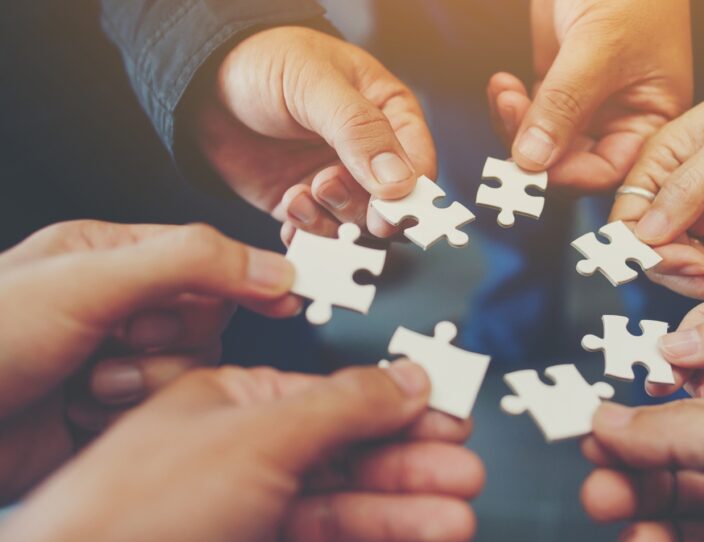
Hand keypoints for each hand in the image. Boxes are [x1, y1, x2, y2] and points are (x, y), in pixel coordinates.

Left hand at [0, 221, 297, 500]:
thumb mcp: (88, 282)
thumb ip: (188, 262)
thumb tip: (270, 265)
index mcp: (110, 257)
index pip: (208, 259)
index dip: (244, 277)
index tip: (285, 295)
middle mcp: (116, 306)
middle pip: (208, 317)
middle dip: (172, 335)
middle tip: (127, 337)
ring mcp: (113, 360)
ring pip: (191, 367)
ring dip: (148, 378)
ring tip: (93, 378)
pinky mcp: (107, 411)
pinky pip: (162, 409)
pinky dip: (129, 412)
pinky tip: (85, 405)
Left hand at [0, 362, 483, 541]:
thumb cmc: (135, 508)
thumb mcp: (256, 436)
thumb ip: (343, 406)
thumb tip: (407, 378)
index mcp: (233, 404)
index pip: (335, 398)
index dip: (398, 408)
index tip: (451, 416)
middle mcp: (239, 460)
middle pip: (346, 459)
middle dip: (410, 468)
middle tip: (465, 476)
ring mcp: (241, 521)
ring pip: (339, 517)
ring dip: (400, 519)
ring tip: (455, 522)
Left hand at [192, 26, 435, 243]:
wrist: (201, 82)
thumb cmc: (264, 62)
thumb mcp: (316, 85)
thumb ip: (359, 131)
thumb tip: (400, 181)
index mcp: (388, 114)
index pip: (419, 162)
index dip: (410, 192)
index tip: (388, 209)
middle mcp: (368, 153)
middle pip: (390, 204)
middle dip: (363, 207)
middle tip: (330, 187)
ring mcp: (336, 180)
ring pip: (355, 224)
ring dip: (330, 218)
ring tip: (302, 191)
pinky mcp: (303, 202)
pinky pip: (318, 235)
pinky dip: (305, 233)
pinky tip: (290, 211)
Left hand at [488, 0, 692, 191]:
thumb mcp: (598, 46)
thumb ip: (565, 107)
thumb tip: (533, 161)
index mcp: (653, 114)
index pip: (610, 168)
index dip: (571, 174)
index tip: (533, 165)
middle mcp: (622, 113)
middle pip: (572, 160)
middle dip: (535, 149)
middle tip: (510, 128)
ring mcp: (587, 99)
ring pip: (544, 140)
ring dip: (516, 125)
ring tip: (505, 93)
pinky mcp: (558, 81)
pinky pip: (529, 112)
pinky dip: (510, 105)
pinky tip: (502, 83)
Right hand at [580, 394, 703, 541]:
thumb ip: (688, 426)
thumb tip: (614, 415)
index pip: (692, 399)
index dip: (642, 417)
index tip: (597, 438)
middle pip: (679, 458)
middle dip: (633, 475)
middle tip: (601, 495)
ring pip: (684, 511)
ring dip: (646, 522)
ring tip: (632, 539)